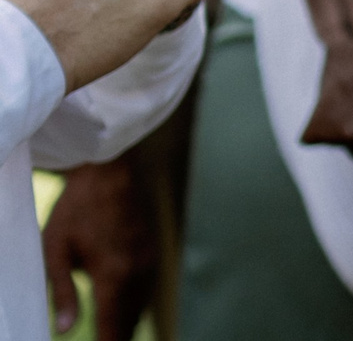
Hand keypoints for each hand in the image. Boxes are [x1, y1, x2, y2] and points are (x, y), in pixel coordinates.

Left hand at [42, 155, 160, 340]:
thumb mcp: (56, 251)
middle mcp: (138, 271)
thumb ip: (62, 293)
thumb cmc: (75, 209)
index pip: (112, 327)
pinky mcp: (152, 252)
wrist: (109, 173)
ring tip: (110, 337)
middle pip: (129, 321)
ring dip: (125, 324)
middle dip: (116, 338)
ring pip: (140, 307)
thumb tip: (65, 330)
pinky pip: (146, 290)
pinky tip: (122, 313)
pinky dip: (134, 306)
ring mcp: (149, 261)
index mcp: (113, 274)